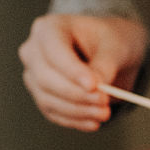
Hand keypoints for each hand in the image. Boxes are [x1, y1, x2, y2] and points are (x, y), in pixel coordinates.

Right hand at [18, 13, 148, 130]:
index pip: (54, 51)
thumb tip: (96, 88)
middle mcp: (34, 51)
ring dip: (77, 110)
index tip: (94, 85)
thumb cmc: (110, 41)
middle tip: (104, 101)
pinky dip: (74, 120)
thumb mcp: (115, 46)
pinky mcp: (41, 96)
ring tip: (104, 113)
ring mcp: (33, 75)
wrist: (108, 51)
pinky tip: (93, 122)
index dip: (72, 70)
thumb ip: (104, 65)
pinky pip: (52, 112)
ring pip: (47, 99)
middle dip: (76, 94)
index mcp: (49, 28)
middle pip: (45, 78)